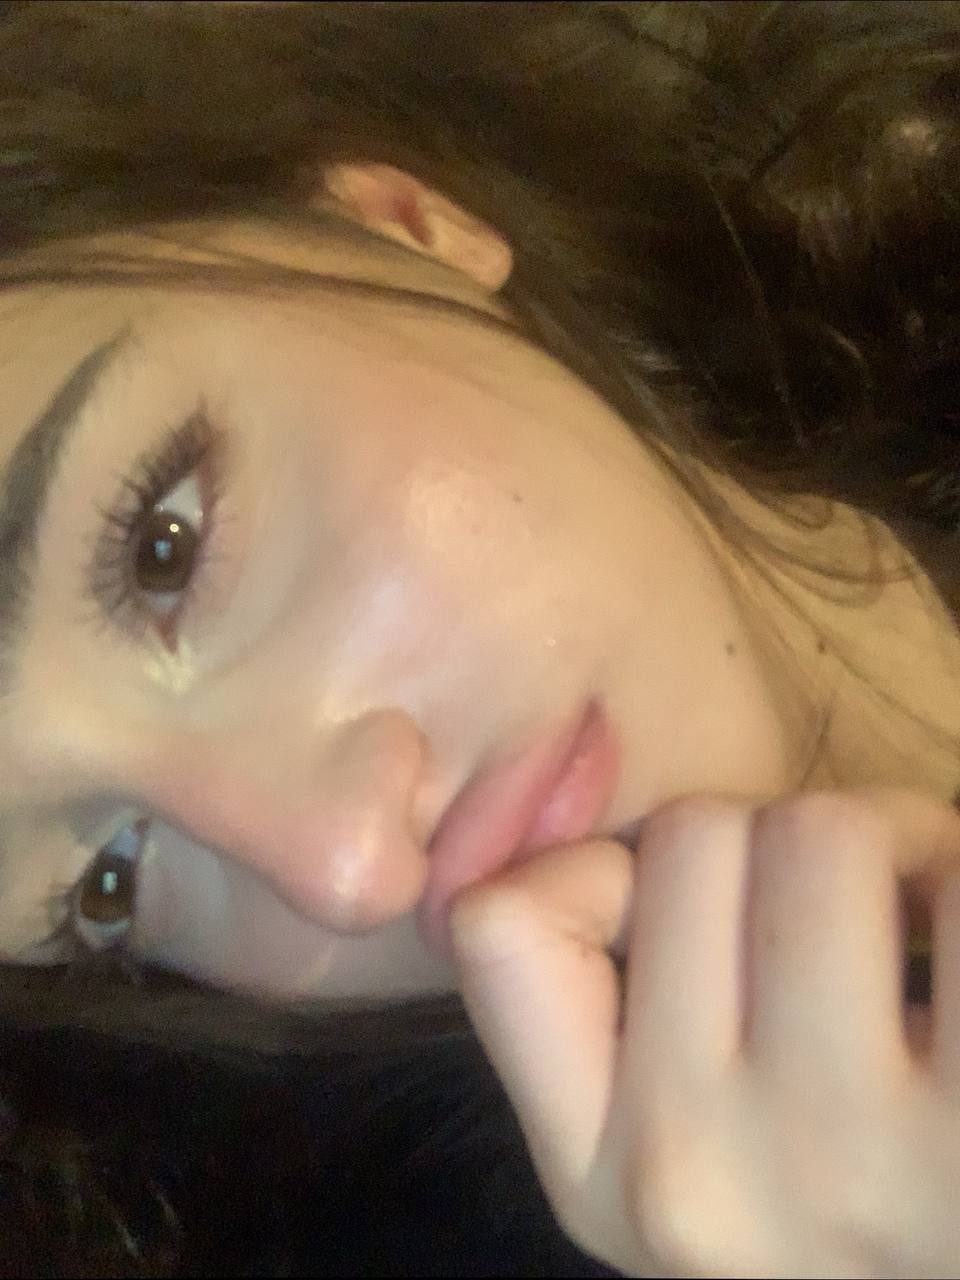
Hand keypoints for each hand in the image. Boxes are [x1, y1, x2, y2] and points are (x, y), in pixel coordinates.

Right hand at [448, 787, 959, 1277]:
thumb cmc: (834, 1194)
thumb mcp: (673, 1147)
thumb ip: (601, 1006)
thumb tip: (591, 833)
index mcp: (597, 1173)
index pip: (501, 925)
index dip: (594, 871)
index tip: (691, 911)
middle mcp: (693, 1177)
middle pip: (691, 834)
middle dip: (768, 841)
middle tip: (836, 910)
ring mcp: (846, 1162)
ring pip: (819, 831)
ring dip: (888, 836)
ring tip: (918, 913)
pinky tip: (958, 934)